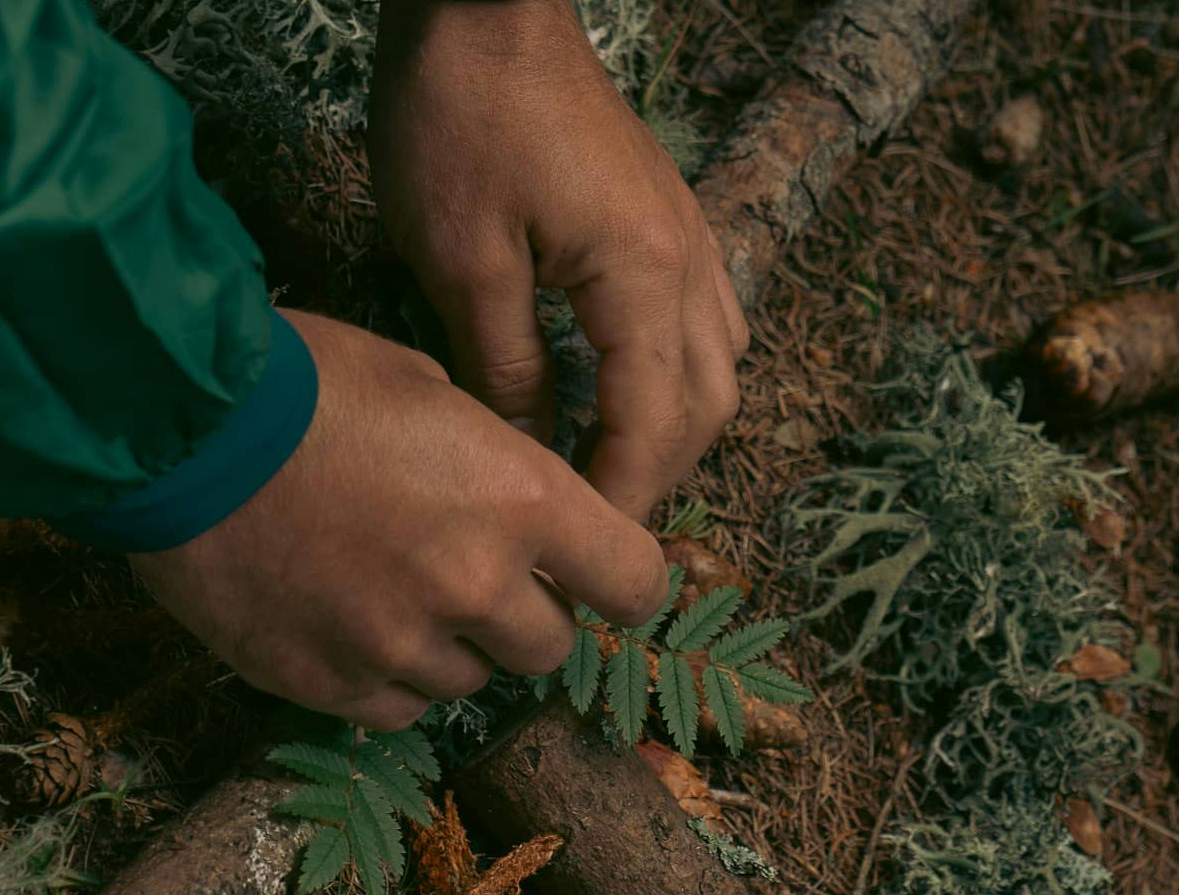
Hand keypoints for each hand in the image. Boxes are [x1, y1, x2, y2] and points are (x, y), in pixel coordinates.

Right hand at [130, 309, 668, 730]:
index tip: (600, 573)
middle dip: (527, 610)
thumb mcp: (426, 386)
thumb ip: (491, 458)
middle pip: (552, 644)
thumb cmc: (301, 380)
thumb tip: (517, 502)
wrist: (171, 427)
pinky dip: (390, 676)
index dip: (624, 580)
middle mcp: (475, 585)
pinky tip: (351, 621)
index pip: (634, 583)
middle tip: (474, 568)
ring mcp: (400, 645)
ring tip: (393, 585)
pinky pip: (398, 708)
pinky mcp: (328, 685)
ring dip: (454, 643)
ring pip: (473, 679)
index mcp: (519, 498)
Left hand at [368, 0, 748, 520]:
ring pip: (718, 365)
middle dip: (655, 476)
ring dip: (670, 429)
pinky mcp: (668, 215)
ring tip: (604, 466)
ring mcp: (689, 234)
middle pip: (707, 406)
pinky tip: (619, 387)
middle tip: (590, 522)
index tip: (582, 555)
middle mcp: (689, 262)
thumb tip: (527, 455)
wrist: (487, 5)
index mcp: (643, 278)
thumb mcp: (459, 258)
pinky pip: (704, 319)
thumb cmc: (462, 117)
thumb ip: (504, 368)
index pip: (653, 425)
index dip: (620, 498)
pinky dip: (674, 374)